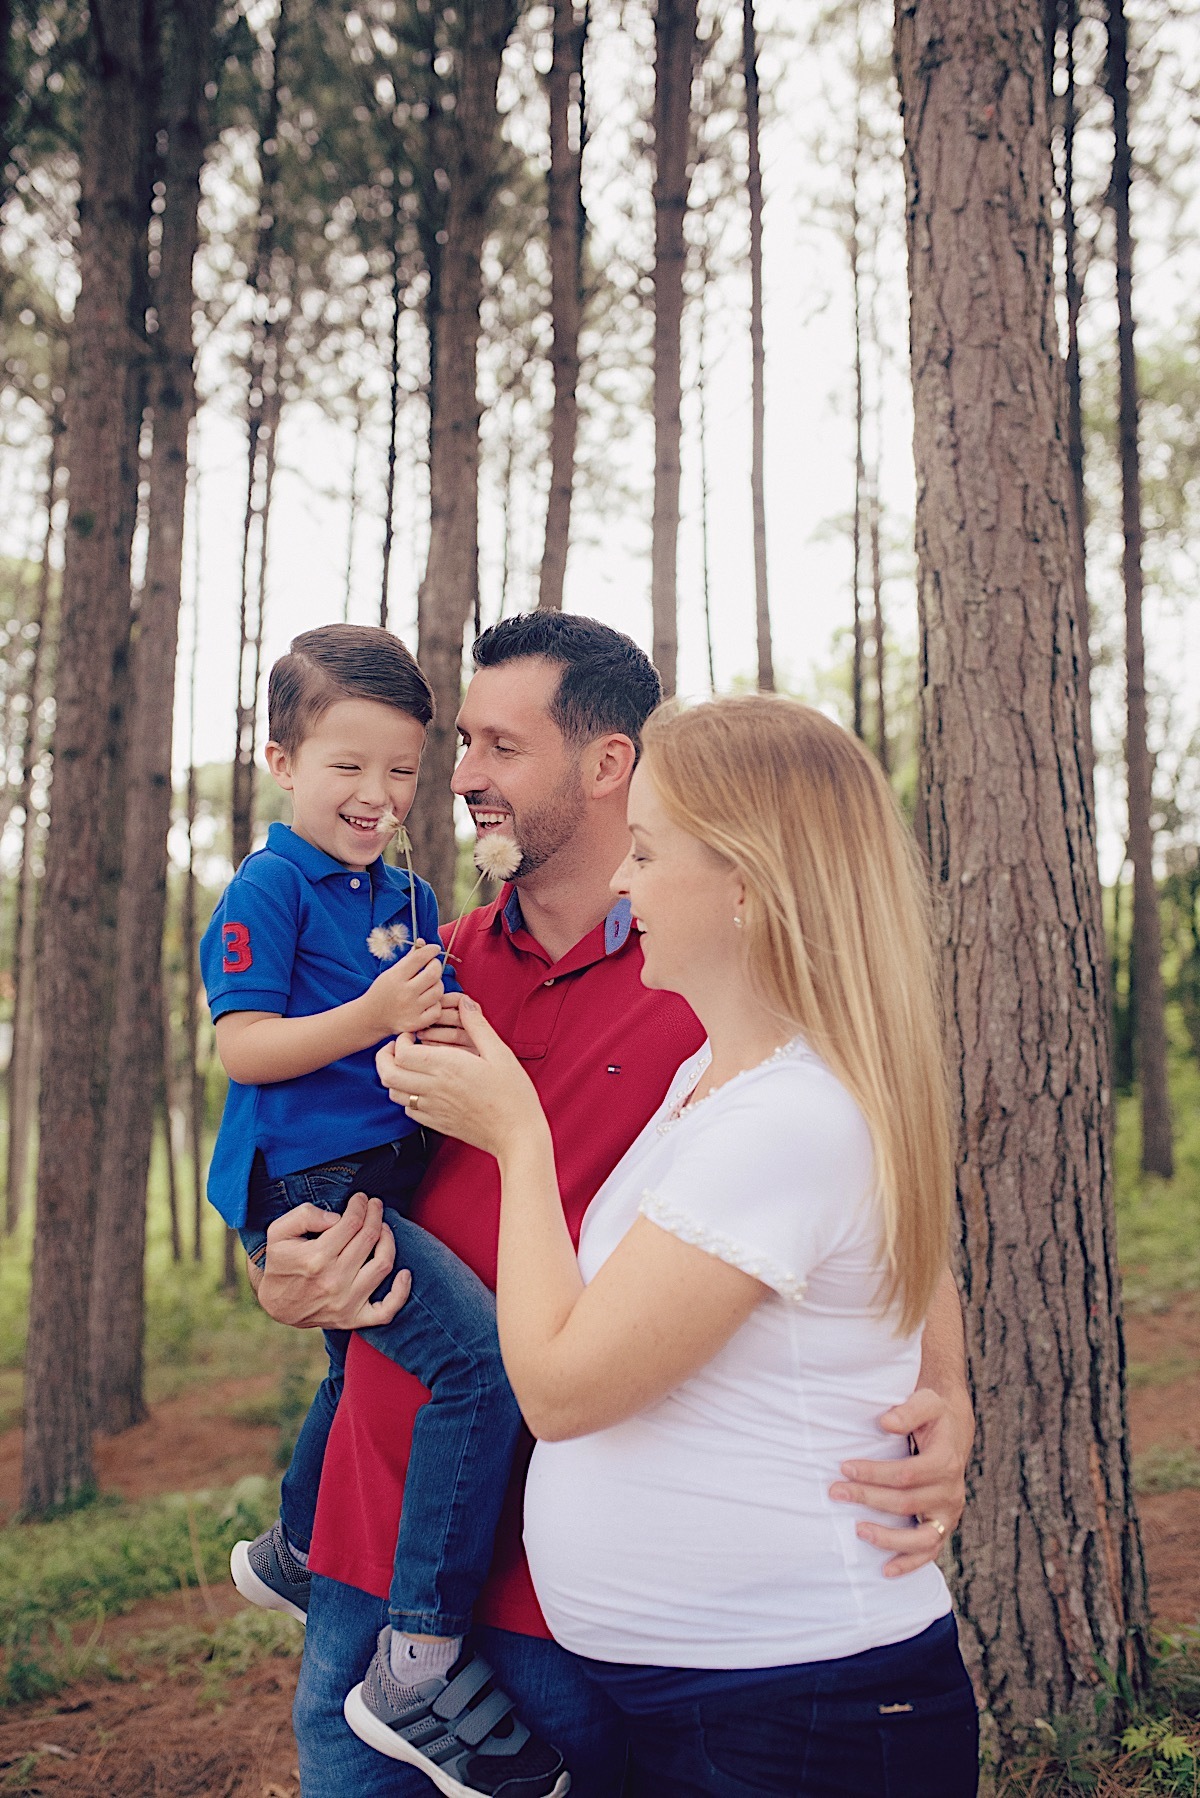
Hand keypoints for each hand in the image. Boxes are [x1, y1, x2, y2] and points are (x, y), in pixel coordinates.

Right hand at [252, 1191, 411, 1329]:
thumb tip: (336, 1217)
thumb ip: (304, 1215)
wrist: (276, 1305)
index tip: (360, 1198)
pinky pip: (387, 1310)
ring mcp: (346, 1303)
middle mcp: (334, 1281)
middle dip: (375, 1214)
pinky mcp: (353, 1319)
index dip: (360, 1205)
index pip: (352, 1223)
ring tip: (383, 1227)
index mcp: (316, 1258)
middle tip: (374, 1205)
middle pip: (369, 1238)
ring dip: (388, 1239)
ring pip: (383, 1264)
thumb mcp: (278, 1232)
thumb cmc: (280, 1263)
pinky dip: (401, 1292)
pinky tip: (405, 1273)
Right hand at [364, 940, 445, 1036]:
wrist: (370, 1018)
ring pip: (438, 991)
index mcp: (395, 977)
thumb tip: (424, 943)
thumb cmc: (383, 991)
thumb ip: (409, 958)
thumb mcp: (391, 972)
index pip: (420, 958)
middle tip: (433, 965)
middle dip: (436, 966)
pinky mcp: (415, 1023)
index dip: (431, 950)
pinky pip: (437, 1010)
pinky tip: (428, 1002)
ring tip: (430, 984)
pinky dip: (435, 1004)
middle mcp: (404, 993)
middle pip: (433, 974)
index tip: (434, 949)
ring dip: (437, 985)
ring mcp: (411, 1010)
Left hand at [376, 995, 543, 1157]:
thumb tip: (465, 1002)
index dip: (400, 1040)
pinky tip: (421, 1088)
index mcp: (448, 1067)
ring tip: (408, 1067)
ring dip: (394, 1076)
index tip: (413, 1034)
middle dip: (385, 1057)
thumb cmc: (512, 1094)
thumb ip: (478, 1026)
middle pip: (388, 1073)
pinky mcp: (436, 1124)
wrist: (516, 1135)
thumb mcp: (500, 1053)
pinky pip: (408, 1110)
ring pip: (393, 1093)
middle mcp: (434, 1088)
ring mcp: (432, 1109)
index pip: (402, 1052)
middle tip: (398, 1048)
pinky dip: (406, 1096)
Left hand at [829, 1386, 972, 1576]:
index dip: (875, 1473)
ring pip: (922, 1536)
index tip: (844, 1467)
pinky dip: (910, 1564)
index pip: (907, 1473)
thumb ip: (908, 1410)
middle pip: (907, 1502)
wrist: (952, 1431)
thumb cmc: (932, 1415)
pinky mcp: (943, 1526)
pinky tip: (886, 1571)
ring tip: (858, 1530)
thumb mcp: (926, 1402)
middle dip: (868, 1498)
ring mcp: (948, 1513)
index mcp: (946, 1460)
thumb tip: (885, 1421)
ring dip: (889, 1538)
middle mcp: (951, 1491)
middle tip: (835, 1492)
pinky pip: (930, 1552)